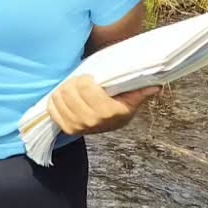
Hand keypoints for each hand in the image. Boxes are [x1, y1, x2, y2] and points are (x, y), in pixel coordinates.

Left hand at [45, 73, 159, 137]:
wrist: (110, 124)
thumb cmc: (120, 105)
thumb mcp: (132, 97)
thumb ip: (141, 90)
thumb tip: (155, 86)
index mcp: (109, 112)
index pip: (85, 87)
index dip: (86, 79)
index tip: (91, 78)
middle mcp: (92, 121)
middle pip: (69, 91)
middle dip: (74, 82)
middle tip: (81, 82)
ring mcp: (78, 127)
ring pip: (59, 97)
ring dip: (64, 89)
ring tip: (74, 89)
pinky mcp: (66, 129)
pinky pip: (52, 107)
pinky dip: (56, 100)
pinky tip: (66, 98)